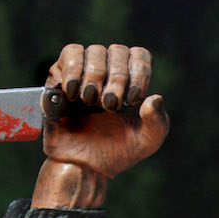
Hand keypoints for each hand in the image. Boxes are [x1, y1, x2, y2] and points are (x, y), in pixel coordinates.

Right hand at [41, 43, 168, 177]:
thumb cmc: (116, 154)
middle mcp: (110, 73)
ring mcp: (86, 73)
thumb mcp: (146, 143)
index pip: (140, 55)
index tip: (133, 98)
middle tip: (110, 105)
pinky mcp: (61, 76)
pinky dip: (73, 70)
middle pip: (118, 51)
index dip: (139, 70)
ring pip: (94, 50)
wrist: (83, 167)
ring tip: (90, 100)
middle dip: (117, 78)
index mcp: (132, 83)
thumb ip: (158, 122)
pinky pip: (69, 53)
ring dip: (95, 74)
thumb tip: (155, 98)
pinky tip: (73, 93)